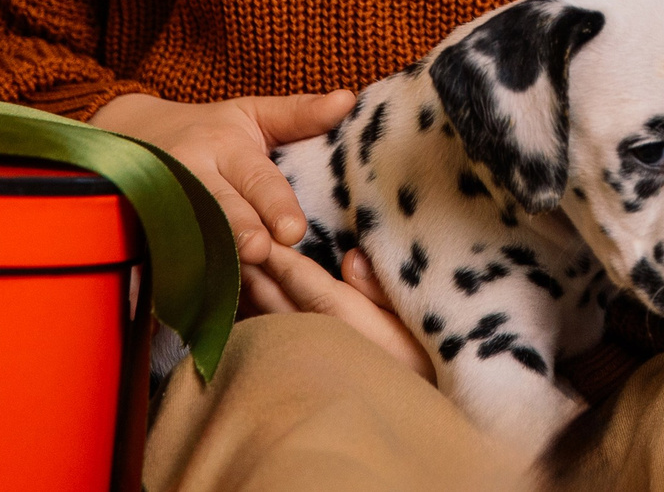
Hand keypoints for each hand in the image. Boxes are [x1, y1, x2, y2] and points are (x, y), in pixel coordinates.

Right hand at [90, 89, 355, 266]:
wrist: (133, 137)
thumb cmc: (210, 129)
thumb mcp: (252, 114)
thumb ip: (299, 114)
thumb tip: (348, 99)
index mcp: (223, 147)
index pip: (256, 179)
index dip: (274, 205)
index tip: (294, 230)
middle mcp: (191, 175)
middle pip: (219, 208)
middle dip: (238, 231)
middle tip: (261, 252)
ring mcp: (162, 206)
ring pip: (189, 235)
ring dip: (209, 258)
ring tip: (233, 280)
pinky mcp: (144, 232)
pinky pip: (161, 258)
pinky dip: (178, 278)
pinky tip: (197, 302)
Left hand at [246, 244, 436, 379]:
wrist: (413, 430)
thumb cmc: (430, 370)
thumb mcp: (422, 326)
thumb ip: (385, 293)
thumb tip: (350, 259)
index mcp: (352, 329)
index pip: (309, 286)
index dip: (285, 260)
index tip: (264, 233)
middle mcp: (323, 348)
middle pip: (279, 304)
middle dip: (258, 271)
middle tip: (233, 238)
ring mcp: (307, 371)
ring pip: (268, 326)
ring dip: (250, 295)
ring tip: (234, 267)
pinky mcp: (298, 387)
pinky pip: (267, 348)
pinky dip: (251, 324)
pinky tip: (242, 311)